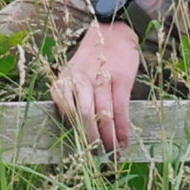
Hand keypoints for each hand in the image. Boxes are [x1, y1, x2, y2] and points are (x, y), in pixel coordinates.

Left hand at [52, 17, 146, 155]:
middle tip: (96, 157)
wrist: (113, 32)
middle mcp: (80, 79)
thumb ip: (73, 98)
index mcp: (65, 80)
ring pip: (102, 113)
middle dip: (90, 139)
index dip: (74, 131)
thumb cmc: (92, 60)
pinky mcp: (120, 79)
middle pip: (83, 114)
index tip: (80, 149)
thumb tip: (80, 131)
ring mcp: (101, 78)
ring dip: (108, 137)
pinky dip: (122, 127)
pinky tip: (124, 139)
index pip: (65, 110)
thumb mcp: (74, 75)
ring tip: (113, 153)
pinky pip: (120, 108)